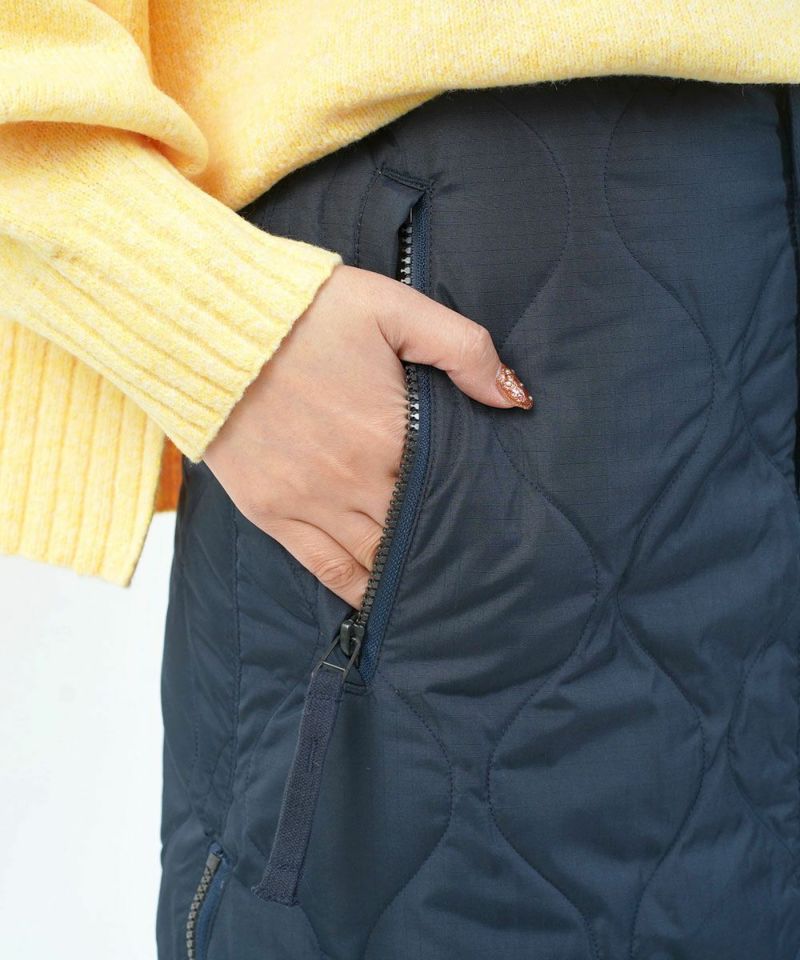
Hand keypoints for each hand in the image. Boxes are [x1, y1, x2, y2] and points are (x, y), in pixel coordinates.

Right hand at [202, 263, 532, 608]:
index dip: (471, 504)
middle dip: (441, 542)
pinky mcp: (270, 511)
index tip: (492, 520)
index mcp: (393, 434)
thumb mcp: (396, 307)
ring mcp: (310, 500)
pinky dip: (353, 588)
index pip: (448, 489)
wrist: (210, 323)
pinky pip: (322, 566)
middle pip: (415, 530)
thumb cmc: (307, 311)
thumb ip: (463, 350)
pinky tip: (375, 597)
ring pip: (374, 558)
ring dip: (403, 570)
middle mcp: (356, 479)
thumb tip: (514, 398)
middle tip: (471, 561)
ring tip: (430, 583)